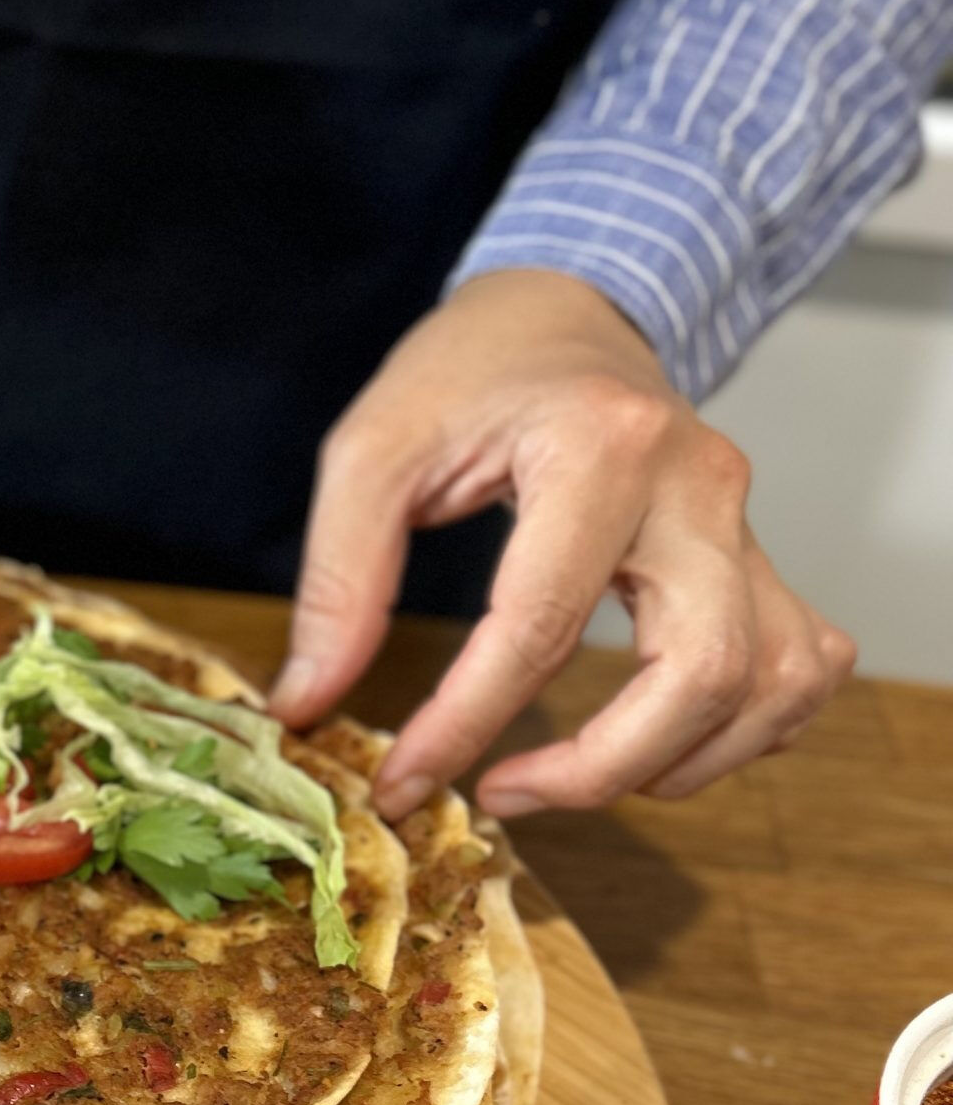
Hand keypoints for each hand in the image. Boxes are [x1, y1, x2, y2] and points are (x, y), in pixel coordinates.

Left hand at [268, 269, 855, 820]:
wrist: (562, 310)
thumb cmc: (465, 373)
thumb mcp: (371, 452)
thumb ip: (339, 581)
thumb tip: (308, 705)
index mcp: (600, 448)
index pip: (540, 627)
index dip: (464, 725)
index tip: (401, 780)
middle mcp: (696, 488)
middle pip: (703, 670)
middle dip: (601, 768)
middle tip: (499, 794)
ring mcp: (745, 523)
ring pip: (772, 682)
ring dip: (681, 762)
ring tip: (572, 777)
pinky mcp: (758, 555)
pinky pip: (797, 669)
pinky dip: (740, 731)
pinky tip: (650, 742)